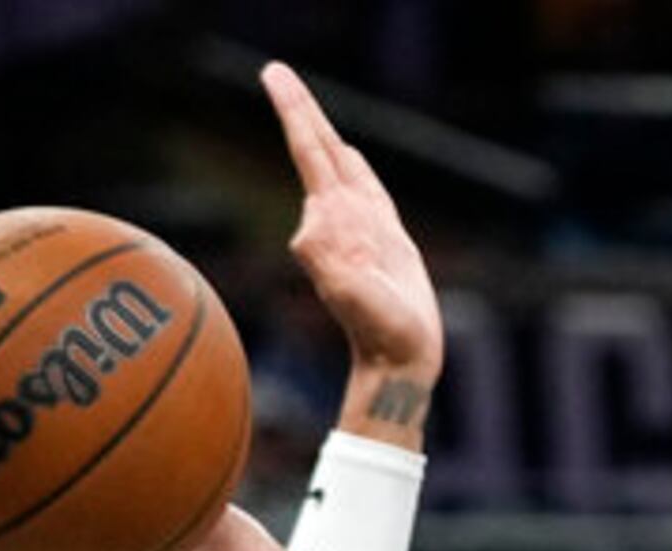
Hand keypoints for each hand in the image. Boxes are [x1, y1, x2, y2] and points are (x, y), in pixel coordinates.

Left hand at [264, 62, 443, 388]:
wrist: (397, 358)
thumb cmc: (380, 331)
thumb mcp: (351, 297)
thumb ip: (328, 263)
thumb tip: (307, 236)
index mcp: (329, 220)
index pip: (309, 153)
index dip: (295, 113)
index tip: (274, 77)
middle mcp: (338, 217)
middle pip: (317, 151)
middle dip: (299, 109)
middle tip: (275, 70)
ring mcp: (358, 226)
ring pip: (339, 168)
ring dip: (324, 136)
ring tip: (303, 103)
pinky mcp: (382, 237)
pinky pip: (365, 189)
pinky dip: (355, 167)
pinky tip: (348, 155)